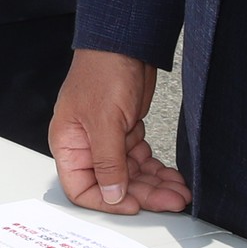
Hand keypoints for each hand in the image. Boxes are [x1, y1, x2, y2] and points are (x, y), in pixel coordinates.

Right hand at [49, 49, 191, 213]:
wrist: (125, 42)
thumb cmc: (102, 70)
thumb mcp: (104, 121)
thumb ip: (107, 162)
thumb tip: (111, 196)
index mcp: (68, 144)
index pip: (81, 188)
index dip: (107, 202)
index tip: (134, 205)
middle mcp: (86, 146)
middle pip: (113, 185)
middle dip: (144, 194)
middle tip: (170, 200)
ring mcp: (108, 140)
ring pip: (131, 176)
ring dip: (155, 185)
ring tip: (178, 191)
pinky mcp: (126, 133)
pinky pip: (142, 161)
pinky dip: (157, 170)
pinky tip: (172, 177)